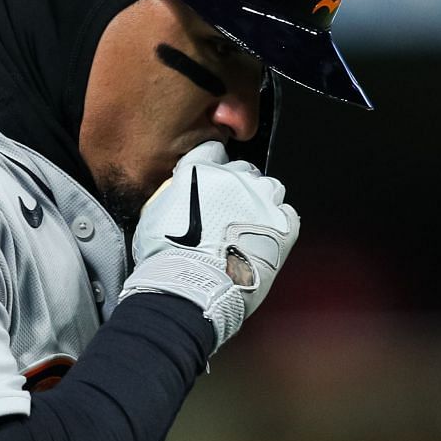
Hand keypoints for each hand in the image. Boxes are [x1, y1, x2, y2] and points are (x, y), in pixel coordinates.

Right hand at [119, 142, 299, 349]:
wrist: (191, 289)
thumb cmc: (166, 259)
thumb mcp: (152, 215)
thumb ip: (173, 194)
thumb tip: (179, 193)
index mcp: (200, 170)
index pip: (213, 151)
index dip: (211, 167)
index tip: (210, 182)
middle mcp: (234, 178)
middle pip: (244, 170)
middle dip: (237, 188)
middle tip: (227, 215)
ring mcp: (261, 200)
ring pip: (270, 188)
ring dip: (261, 203)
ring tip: (248, 229)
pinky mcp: (282, 226)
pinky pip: (288, 215)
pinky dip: (280, 225)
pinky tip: (265, 241)